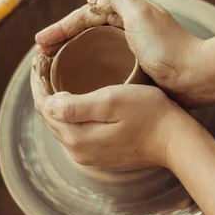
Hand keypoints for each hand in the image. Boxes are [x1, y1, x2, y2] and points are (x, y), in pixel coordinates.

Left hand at [31, 58, 187, 168]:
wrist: (177, 139)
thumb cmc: (149, 113)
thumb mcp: (112, 102)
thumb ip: (76, 106)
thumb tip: (48, 104)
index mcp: (77, 138)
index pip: (44, 107)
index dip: (38, 80)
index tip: (39, 57)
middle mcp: (79, 153)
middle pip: (50, 118)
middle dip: (44, 90)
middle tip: (44, 63)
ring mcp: (91, 157)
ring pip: (63, 126)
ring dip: (57, 103)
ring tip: (56, 77)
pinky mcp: (104, 156)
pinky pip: (78, 133)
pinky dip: (72, 114)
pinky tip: (77, 100)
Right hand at [35, 0, 203, 106]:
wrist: (195, 75)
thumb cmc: (168, 47)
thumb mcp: (141, 14)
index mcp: (129, 11)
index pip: (86, 15)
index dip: (61, 27)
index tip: (40, 44)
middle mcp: (131, 26)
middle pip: (88, 30)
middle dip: (64, 39)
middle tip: (42, 56)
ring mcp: (135, 47)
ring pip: (97, 47)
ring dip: (75, 53)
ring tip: (56, 68)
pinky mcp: (140, 66)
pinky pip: (108, 63)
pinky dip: (92, 68)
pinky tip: (84, 80)